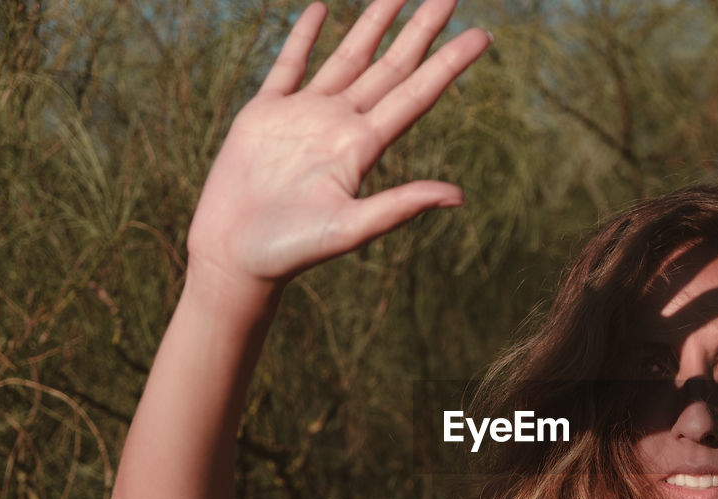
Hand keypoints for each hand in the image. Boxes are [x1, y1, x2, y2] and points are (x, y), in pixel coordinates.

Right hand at [187, 0, 490, 298]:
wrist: (235, 256)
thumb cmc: (292, 251)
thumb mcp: (350, 227)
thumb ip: (400, 206)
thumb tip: (458, 195)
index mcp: (364, 148)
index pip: (417, 94)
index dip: (449, 64)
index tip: (482, 36)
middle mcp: (340, 125)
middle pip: (391, 66)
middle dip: (420, 30)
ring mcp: (304, 116)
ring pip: (347, 57)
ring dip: (372, 24)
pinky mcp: (265, 114)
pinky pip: (289, 65)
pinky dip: (304, 37)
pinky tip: (322, 10)